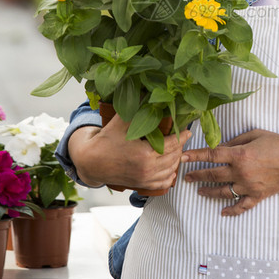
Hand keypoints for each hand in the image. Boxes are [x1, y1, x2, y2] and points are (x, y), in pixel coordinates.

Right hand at [69, 113, 190, 190]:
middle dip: (180, 147)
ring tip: (177, 150)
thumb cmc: (106, 140)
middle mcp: (147, 169)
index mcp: (145, 153)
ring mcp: (144, 179)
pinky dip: (169, 177)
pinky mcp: (140, 184)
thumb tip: (148, 93)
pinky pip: (161, 184)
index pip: (172, 144)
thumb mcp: (121, 122)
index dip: (182, 137)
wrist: (91, 162)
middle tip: (182, 138)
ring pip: (169, 171)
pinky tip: (171, 170)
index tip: (188, 131)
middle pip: (173, 157)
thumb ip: (137, 108)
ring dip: (176, 160)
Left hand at [182, 129, 278, 216]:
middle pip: (212, 175)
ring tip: (200, 191)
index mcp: (239, 154)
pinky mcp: (257, 196)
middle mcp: (240, 172)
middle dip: (197, 175)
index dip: (195, 156)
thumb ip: (236, 140)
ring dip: (209, 192)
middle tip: (186, 177)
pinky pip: (241, 206)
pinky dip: (231, 211)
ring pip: (222, 192)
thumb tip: (221, 146)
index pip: (211, 155)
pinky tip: (222, 212)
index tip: (183, 157)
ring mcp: (248, 186)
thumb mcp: (256, 134)